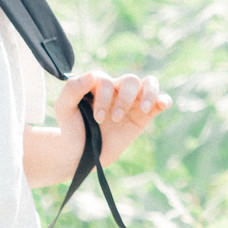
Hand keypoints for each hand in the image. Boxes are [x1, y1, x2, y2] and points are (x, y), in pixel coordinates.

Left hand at [54, 71, 170, 166]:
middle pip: (130, 80)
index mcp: (98, 84)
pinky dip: (164, 99)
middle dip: (124, 100)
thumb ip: (73, 88)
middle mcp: (116, 89)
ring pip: (148, 84)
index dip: (104, 97)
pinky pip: (159, 101)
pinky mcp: (143, 116)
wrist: (80, 152)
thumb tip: (93, 74)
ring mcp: (131, 102)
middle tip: (113, 119)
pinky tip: (163, 104)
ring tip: (143, 110)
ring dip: (148, 95)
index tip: (97, 118)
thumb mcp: (63, 108)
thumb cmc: (71, 127)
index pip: (107, 80)